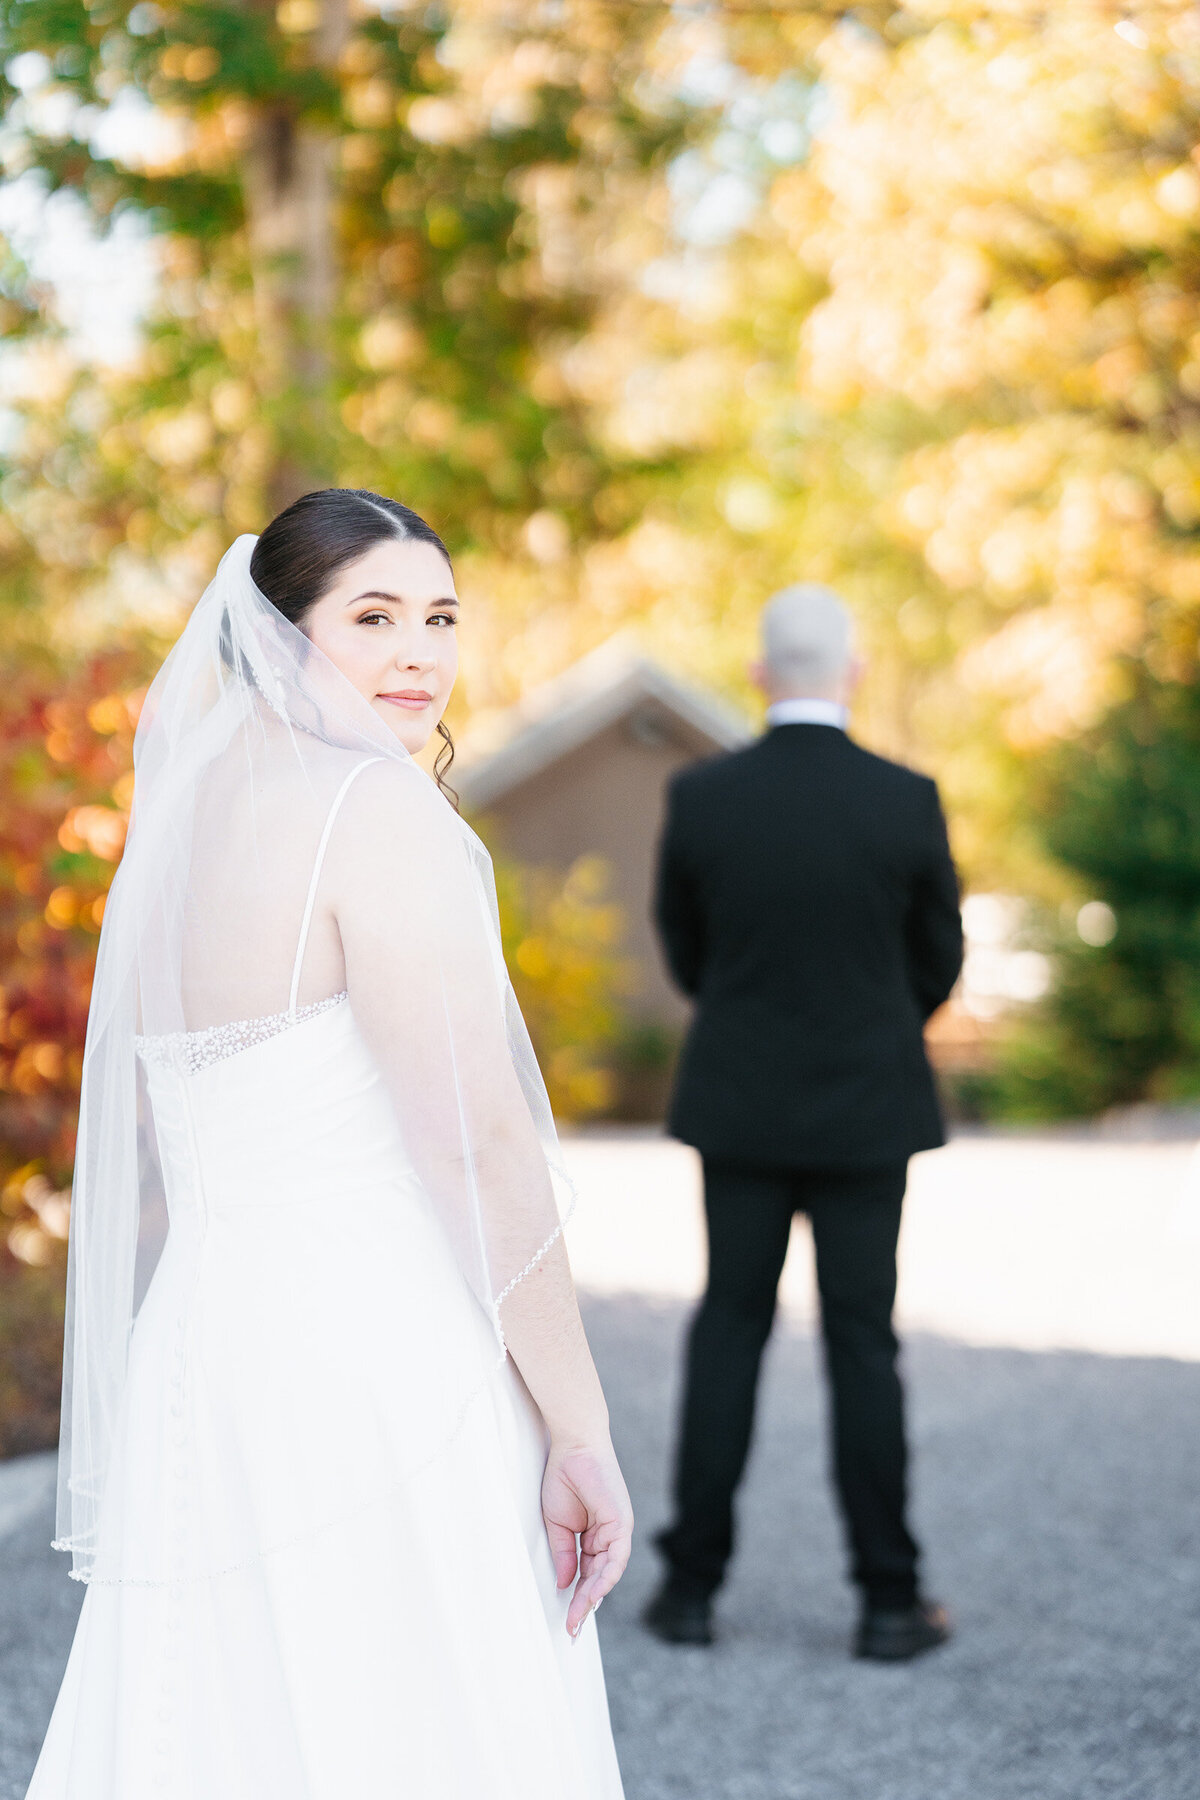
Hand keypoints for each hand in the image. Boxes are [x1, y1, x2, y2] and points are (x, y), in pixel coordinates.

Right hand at [541, 1436, 632, 1638]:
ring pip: (609, 1572)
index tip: (568, 1622)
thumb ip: (565, 1555)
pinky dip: (606, 1575)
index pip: (587, 1574)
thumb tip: (566, 1584)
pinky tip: (594, 1592)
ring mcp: (618, 1531)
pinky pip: (617, 1556)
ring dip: (593, 1596)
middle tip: (572, 1629)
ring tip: (578, 1617)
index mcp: (595, 1537)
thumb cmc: (564, 1479)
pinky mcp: (622, 1523)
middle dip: (585, 1604)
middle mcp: (609, 1537)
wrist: (573, 1447)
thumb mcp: (558, 1525)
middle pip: (598, 1578)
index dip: (577, 1598)